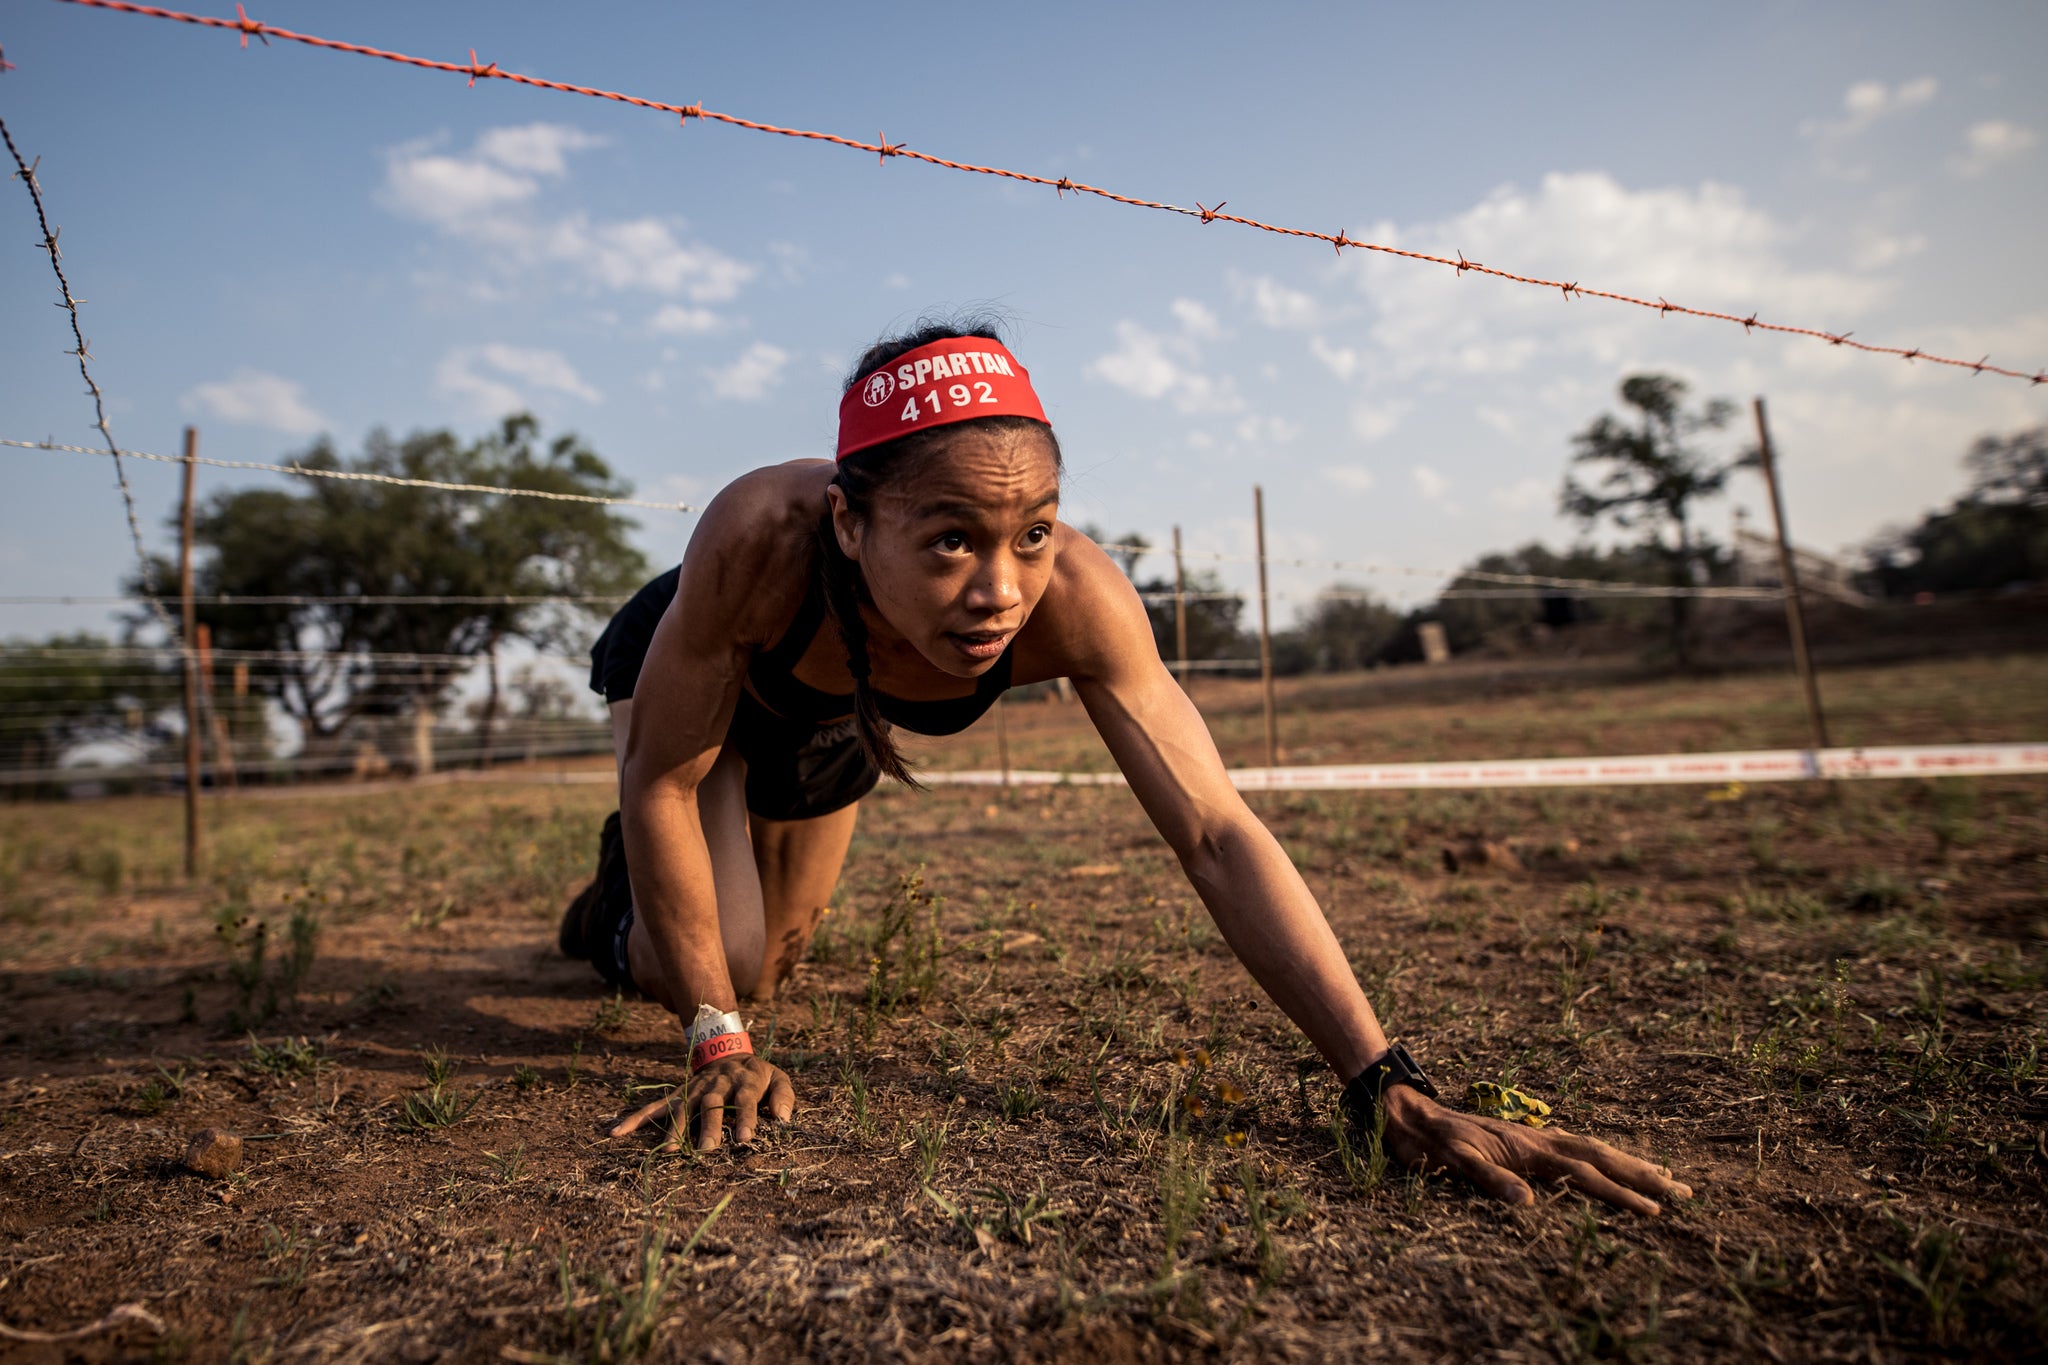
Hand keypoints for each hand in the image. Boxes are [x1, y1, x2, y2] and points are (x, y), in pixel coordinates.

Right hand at [609, 1054, 793, 1152]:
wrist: (728, 1051)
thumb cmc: (757, 1075)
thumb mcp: (778, 1078)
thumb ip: (784, 1096)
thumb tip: (785, 1119)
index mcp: (744, 1081)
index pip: (745, 1100)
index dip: (746, 1117)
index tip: (745, 1138)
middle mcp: (716, 1085)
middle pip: (712, 1105)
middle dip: (709, 1127)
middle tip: (708, 1151)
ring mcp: (694, 1089)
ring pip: (683, 1108)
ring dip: (676, 1129)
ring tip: (670, 1151)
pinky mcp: (679, 1094)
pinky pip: (655, 1107)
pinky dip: (636, 1119)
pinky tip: (616, 1132)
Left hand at [1378, 1085, 1691, 1215]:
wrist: (1405, 1111)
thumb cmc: (1425, 1141)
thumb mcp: (1450, 1160)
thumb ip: (1487, 1178)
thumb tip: (1526, 1202)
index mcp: (1527, 1148)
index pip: (1584, 1174)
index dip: (1619, 1194)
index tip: (1655, 1212)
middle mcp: (1537, 1140)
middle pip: (1602, 1157)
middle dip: (1644, 1176)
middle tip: (1686, 1192)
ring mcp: (1533, 1139)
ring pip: (1594, 1151)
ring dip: (1630, 1165)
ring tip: (1667, 1177)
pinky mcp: (1524, 1142)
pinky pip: (1576, 1151)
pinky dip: (1603, 1159)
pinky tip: (1613, 1166)